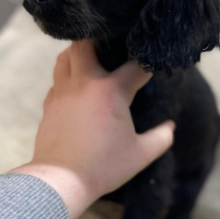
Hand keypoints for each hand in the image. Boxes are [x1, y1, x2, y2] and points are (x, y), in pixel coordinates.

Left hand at [10, 41, 174, 218]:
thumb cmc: (103, 166)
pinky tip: (74, 87)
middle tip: (110, 45)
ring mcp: (63, 93)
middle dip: (98, 39)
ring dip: (77, 53)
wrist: (61, 179)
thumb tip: (170, 127)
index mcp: (111, 91)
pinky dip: (66, 77)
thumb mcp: (140, 155)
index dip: (147, 65)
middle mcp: (84, 84)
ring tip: (89, 58)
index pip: (134, 67)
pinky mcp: (49, 105)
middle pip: (85, 43)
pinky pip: (56, 81)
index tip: (153, 67)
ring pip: (64, 57)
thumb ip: (160, 138)